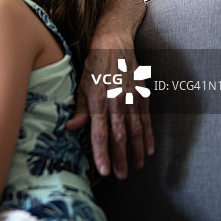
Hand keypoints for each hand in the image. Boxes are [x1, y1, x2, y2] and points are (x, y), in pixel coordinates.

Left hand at [66, 39, 154, 178]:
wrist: (115, 44)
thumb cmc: (95, 65)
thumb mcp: (82, 85)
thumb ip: (80, 109)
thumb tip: (71, 128)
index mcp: (98, 101)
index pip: (100, 133)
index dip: (102, 153)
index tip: (103, 170)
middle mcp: (116, 103)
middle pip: (119, 137)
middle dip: (120, 159)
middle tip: (121, 176)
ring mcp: (131, 100)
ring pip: (135, 131)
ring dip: (136, 151)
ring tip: (136, 167)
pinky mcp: (142, 96)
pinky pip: (146, 120)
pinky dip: (148, 136)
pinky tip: (149, 150)